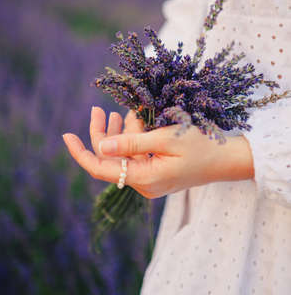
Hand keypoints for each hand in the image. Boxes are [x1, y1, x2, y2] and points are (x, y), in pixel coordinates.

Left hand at [62, 106, 253, 198]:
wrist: (229, 160)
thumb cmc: (201, 146)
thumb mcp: (165, 139)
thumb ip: (131, 143)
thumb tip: (101, 145)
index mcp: (143, 178)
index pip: (100, 168)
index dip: (80, 152)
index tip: (66, 134)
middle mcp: (143, 184)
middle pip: (111, 159)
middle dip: (103, 133)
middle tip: (99, 109)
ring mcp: (151, 181)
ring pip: (125, 155)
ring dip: (121, 133)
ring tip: (123, 113)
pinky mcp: (158, 174)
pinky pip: (137, 156)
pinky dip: (135, 139)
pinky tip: (137, 121)